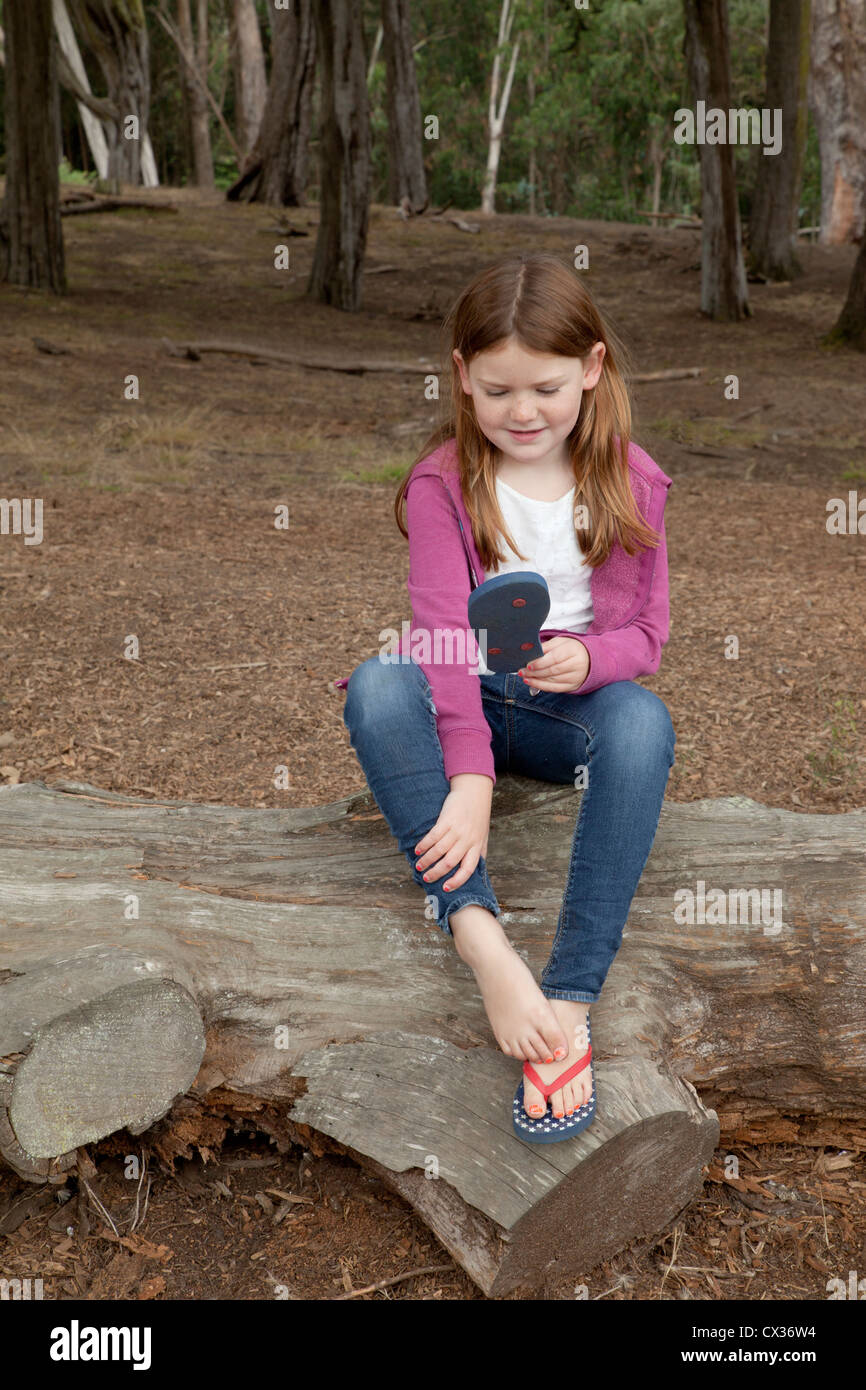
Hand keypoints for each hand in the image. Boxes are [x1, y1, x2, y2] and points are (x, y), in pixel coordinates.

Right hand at [414, 775, 492, 892]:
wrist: (474, 792)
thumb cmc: (478, 817)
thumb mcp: (483, 836)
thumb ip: (479, 852)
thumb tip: (475, 872)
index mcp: (477, 846)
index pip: (468, 869)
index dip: (457, 881)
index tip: (445, 888)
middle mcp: (467, 840)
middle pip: (449, 862)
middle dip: (435, 873)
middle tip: (426, 878)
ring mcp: (457, 829)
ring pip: (439, 850)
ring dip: (427, 860)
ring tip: (418, 865)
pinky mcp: (447, 819)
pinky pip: (433, 836)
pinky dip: (424, 845)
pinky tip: (418, 850)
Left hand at [519, 636, 589, 691]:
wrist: (587, 658)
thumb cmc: (570, 649)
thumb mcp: (559, 642)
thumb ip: (544, 646)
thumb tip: (529, 651)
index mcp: (573, 650)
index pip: (555, 658)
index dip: (540, 663)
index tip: (528, 665)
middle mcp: (577, 665)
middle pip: (553, 671)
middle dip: (535, 672)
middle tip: (522, 671)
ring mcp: (575, 677)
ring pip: (552, 681)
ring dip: (536, 680)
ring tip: (524, 677)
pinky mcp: (572, 686)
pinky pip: (555, 689)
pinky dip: (541, 686)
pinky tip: (532, 683)